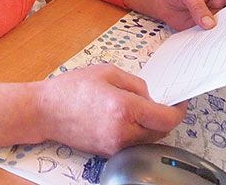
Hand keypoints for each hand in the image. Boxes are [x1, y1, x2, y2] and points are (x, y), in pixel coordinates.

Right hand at [37, 64, 186, 154]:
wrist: (44, 111)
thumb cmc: (72, 88)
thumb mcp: (107, 72)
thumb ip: (135, 84)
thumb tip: (150, 97)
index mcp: (124, 108)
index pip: (166, 118)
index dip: (179, 110)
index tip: (181, 102)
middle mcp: (122, 132)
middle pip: (160, 131)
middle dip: (164, 117)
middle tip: (160, 101)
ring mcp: (115, 146)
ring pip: (148, 140)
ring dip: (151, 126)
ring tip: (139, 108)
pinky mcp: (107, 153)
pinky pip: (133, 144)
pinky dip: (136, 132)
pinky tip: (126, 118)